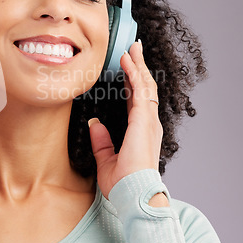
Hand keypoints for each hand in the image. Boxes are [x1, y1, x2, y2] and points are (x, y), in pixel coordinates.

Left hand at [89, 40, 163, 199]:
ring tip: (132, 47)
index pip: (136, 100)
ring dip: (137, 65)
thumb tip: (94, 123)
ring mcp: (148, 121)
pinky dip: (134, 74)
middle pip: (144, 88)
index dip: (132, 82)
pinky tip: (127, 61)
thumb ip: (101, 141)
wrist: (133, 195)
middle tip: (133, 49)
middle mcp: (148, 124)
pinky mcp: (144, 121)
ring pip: (145, 85)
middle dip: (138, 67)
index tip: (127, 67)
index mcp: (140, 131)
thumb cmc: (124, 183)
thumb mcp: (106, 159)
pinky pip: (140, 91)